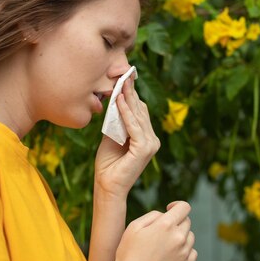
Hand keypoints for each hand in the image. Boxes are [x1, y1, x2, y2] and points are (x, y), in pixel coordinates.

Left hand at [94, 77, 159, 198]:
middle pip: (140, 111)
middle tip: (123, 74)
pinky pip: (134, 126)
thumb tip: (116, 99)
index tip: (125, 78)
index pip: (140, 111)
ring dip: (128, 98)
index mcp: (146, 137)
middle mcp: (152, 139)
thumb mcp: (111, 136)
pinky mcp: (144, 148)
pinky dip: (126, 112)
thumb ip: (116, 121)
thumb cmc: (108, 164)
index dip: (132, 94)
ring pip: (138, 116)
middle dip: (131, 92)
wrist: (107, 186)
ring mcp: (151, 144)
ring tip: (121, 82)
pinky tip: (119, 100)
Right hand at [107, 201, 196, 260]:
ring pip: (190, 236)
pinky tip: (172, 253)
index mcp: (166, 225)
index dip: (177, 205)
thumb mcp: (134, 226)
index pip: (184, 207)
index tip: (169, 209)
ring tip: (165, 243)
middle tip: (161, 230)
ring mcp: (183, 253)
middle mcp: (178, 238)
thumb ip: (153, 215)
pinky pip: (192, 252)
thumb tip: (166, 214)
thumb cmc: (129, 253)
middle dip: (176, 221)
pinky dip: (185, 250)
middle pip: (187, 221)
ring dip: (181, 235)